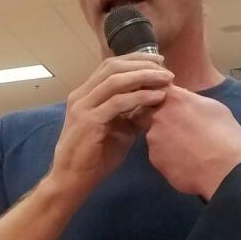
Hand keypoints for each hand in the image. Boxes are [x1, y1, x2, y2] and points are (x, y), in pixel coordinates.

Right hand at [49, 54, 171, 190]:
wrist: (73, 179)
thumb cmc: (95, 157)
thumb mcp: (116, 128)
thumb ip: (129, 112)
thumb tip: (151, 100)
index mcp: (85, 94)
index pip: (110, 66)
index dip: (135, 60)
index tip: (159, 62)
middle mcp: (81, 95)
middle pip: (113, 67)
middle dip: (142, 64)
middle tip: (166, 68)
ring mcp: (83, 106)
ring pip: (116, 80)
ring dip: (144, 77)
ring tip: (166, 79)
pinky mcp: (89, 120)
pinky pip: (118, 102)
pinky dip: (140, 97)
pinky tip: (157, 97)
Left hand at [140, 85, 240, 199]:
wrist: (226, 171)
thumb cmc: (227, 136)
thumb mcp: (214, 108)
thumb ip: (191, 100)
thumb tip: (183, 100)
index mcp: (174, 99)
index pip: (156, 91)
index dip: (159, 97)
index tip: (167, 103)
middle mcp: (158, 115)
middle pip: (146, 112)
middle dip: (156, 117)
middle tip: (176, 128)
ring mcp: (153, 138)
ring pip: (153, 134)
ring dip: (164, 138)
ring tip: (185, 148)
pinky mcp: (153, 158)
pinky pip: (157, 153)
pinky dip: (167, 155)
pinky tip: (183, 161)